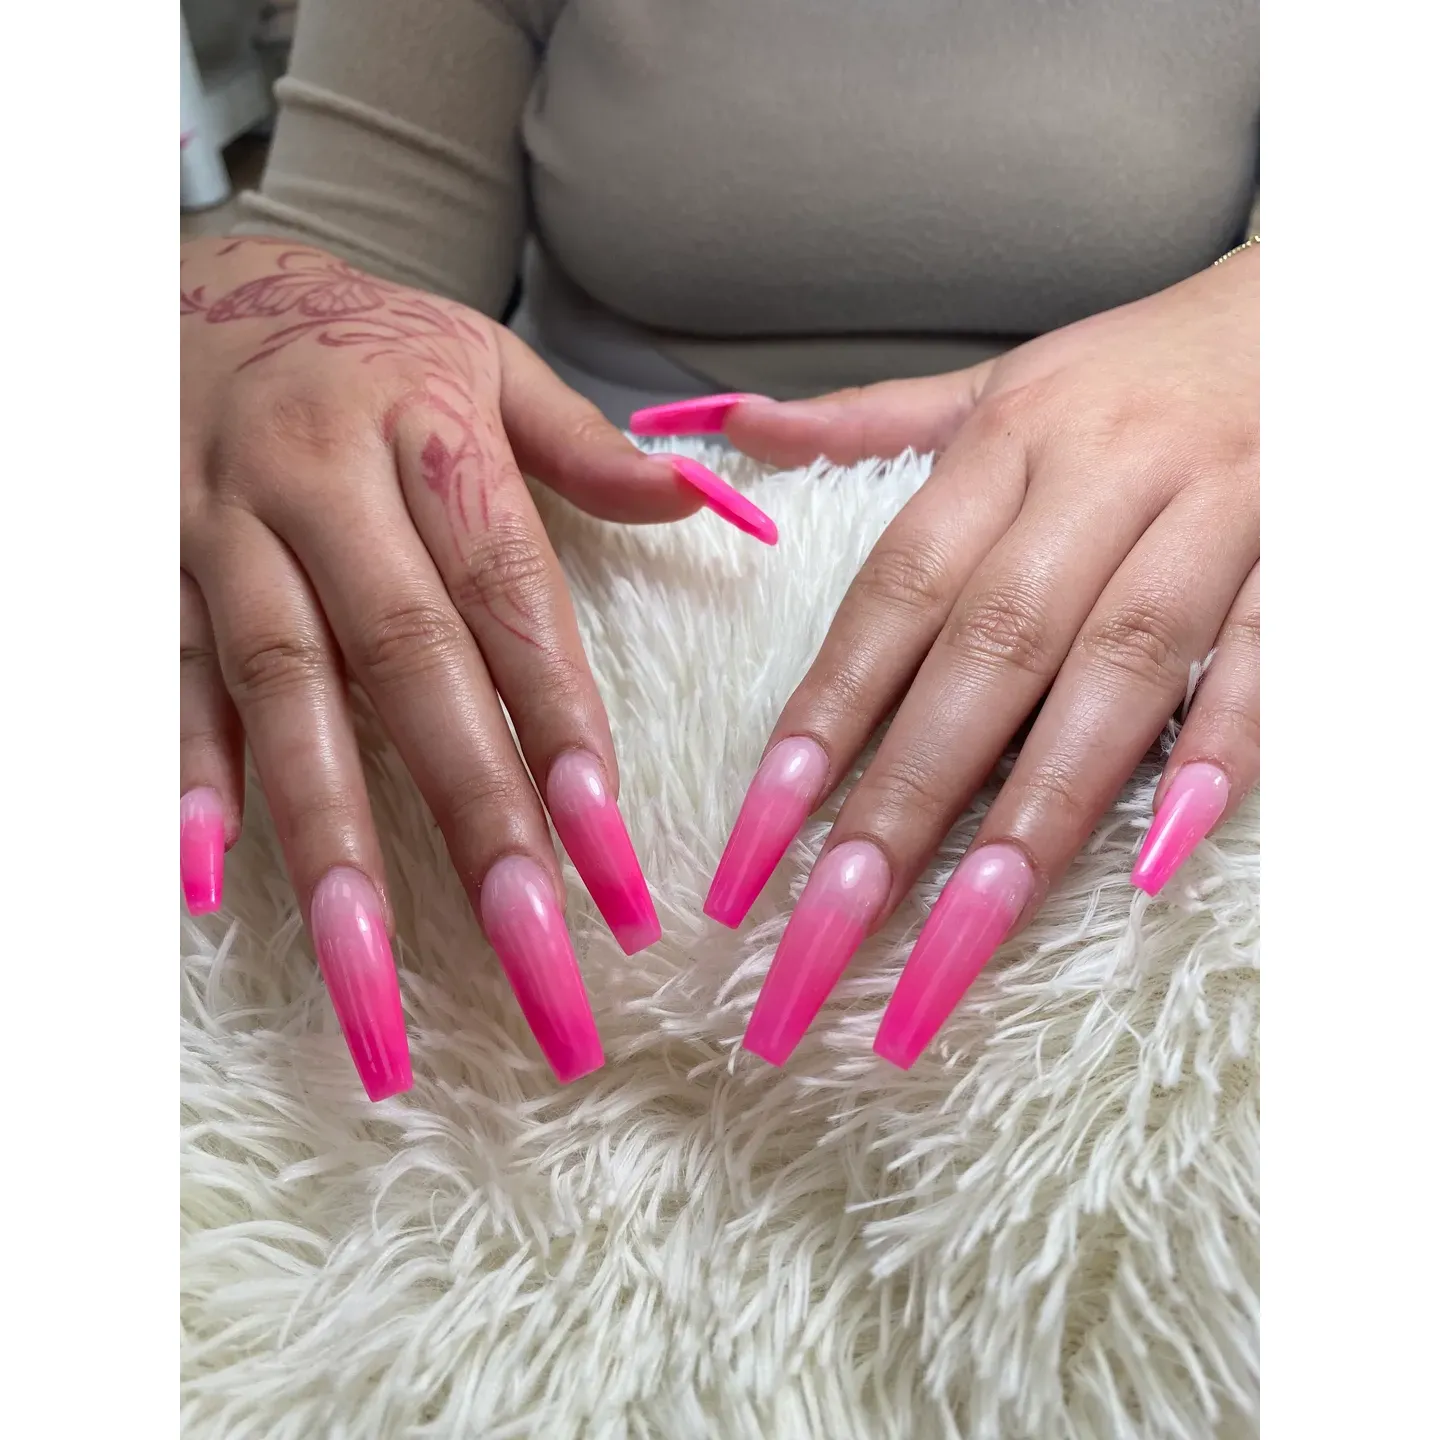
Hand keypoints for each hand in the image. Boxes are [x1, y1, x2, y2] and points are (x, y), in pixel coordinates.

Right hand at [180, 238, 774, 1097]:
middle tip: (535, 950)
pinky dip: (187, 781)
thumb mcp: (484, 359)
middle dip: (476, 815)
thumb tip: (711, 497)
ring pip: (284, 695)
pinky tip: (208, 883)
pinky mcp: (147, 570)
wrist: (184, 285)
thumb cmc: (363, 343)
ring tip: (371, 969)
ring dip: (331, 837)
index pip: (511, 597)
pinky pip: (167, 682)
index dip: (564, 724)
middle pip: (410, 665)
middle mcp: (322, 486)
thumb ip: (587, 446)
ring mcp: (222, 532)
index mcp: (427, 434)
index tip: (617, 854)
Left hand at [634, 248, 1257, 1066]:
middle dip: (903, 803)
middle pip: (989, 653)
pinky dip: (1221, 750)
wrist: (1319, 306)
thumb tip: (729, 425)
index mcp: (1009, 442)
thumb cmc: (1135, 370)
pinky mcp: (1313, 552)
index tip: (754, 846)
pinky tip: (1161, 857)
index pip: (894, 595)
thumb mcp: (996, 382)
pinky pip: (1267, 658)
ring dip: (1038, 811)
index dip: (821, 721)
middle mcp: (1102, 478)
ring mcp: (1215, 515)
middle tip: (827, 932)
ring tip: (959, 936)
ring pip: (1117, 672)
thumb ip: (865, 420)